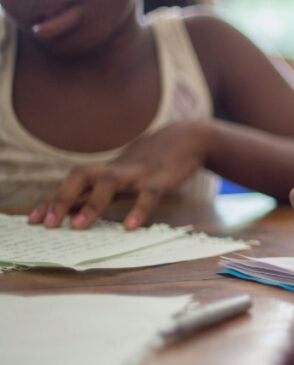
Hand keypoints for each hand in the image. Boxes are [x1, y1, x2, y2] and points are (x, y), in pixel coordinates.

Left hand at [27, 121, 212, 229]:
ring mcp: (139, 172)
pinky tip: (130, 227)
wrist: (189, 138)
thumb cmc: (154, 161)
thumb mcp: (125, 174)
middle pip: (81, 175)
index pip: (71, 184)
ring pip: (110, 181)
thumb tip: (73, 211)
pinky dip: (139, 209)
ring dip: (92, 204)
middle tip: (48, 224)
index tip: (33, 220)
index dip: (50, 200)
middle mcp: (117, 169)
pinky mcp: (162, 177)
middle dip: (61, 198)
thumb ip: (102, 190)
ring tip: (78, 227)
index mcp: (107, 171)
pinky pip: (149, 194)